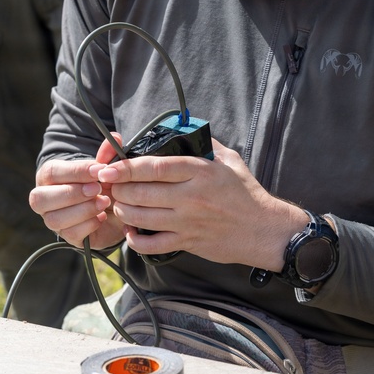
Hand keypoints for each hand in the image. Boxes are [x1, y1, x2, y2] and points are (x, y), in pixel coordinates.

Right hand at [30, 136, 126, 250]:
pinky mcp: (67, 238)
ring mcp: (53, 220)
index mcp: (49, 177)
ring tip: (104, 202)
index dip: (75, 171)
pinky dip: (89, 226)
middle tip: (98, 188)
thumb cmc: (100, 183)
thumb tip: (116, 137)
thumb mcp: (104, 168)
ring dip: (83, 210)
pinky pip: (71, 235)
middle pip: (41, 198)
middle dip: (72, 193)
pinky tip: (102, 217)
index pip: (52, 172)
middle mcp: (44, 199)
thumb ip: (107, 155)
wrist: (110, 209)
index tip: (99, 170)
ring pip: (54, 219)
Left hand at [96, 139, 307, 269]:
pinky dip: (135, 240)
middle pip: (141, 192)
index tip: (109, 167)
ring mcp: (187, 222)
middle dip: (119, 188)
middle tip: (111, 185)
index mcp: (200, 172)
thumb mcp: (230, 160)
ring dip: (123, 210)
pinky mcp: (187, 242)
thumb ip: (205, 144)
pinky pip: (152, 245)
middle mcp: (191, 197)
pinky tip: (132, 232)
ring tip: (119, 203)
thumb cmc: (246, 193)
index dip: (126, 167)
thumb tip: (184, 128)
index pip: (155, 167)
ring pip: (141, 217)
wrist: (263, 230)